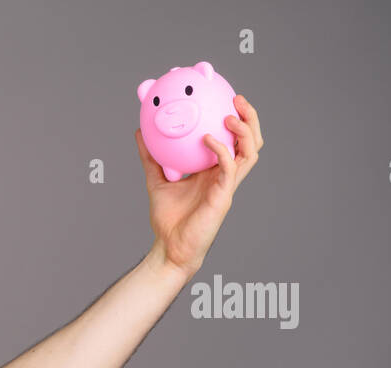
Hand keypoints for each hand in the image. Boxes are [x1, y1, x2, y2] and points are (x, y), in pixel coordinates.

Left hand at [135, 94, 263, 276]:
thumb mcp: (156, 180)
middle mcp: (225, 176)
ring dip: (244, 131)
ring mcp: (227, 185)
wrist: (169, 247)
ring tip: (230, 115)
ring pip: (250, 152)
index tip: (227, 97)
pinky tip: (208, 139)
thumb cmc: (168, 218)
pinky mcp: (223, 196)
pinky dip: (221, 150)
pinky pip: (229, 168)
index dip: (236, 119)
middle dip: (250, 119)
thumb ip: (150, 157)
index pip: (233, 140)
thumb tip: (139, 132)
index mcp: (214, 170)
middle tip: (238, 99)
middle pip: (251, 142)